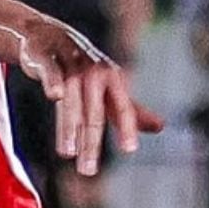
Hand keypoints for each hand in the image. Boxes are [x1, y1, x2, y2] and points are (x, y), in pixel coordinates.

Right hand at [13, 17, 164, 174]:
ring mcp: (70, 65)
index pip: (123, 107)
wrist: (49, 36)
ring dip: (69, 127)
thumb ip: (131, 110)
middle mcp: (94, 72)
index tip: (130, 149)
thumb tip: (161, 127)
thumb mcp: (109, 88)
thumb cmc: (84, 68)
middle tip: (88, 171)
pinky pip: (51, 73)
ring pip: (71, 101)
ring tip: (68, 153)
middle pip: (94, 112)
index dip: (127, 127)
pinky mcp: (46, 60)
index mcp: (113, 80)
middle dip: (91, 142)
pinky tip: (55, 96)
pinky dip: (54, 83)